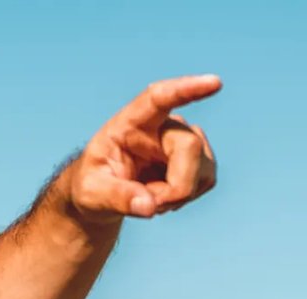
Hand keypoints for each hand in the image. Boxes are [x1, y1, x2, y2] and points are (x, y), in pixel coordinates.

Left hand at [68, 74, 220, 221]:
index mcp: (130, 123)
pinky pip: (206, 180)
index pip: (159, 98)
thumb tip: (149, 206)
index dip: (186, 89)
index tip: (214, 83)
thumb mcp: (92, 194)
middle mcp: (162, 125)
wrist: (104, 193)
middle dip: (177, 186)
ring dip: (177, 196)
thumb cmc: (93, 185)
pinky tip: (162, 196)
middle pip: (189, 146)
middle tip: (153, 207)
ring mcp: (183, 139)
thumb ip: (117, 197)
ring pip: (202, 168)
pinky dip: (185, 198)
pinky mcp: (198, 158)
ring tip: (148, 197)